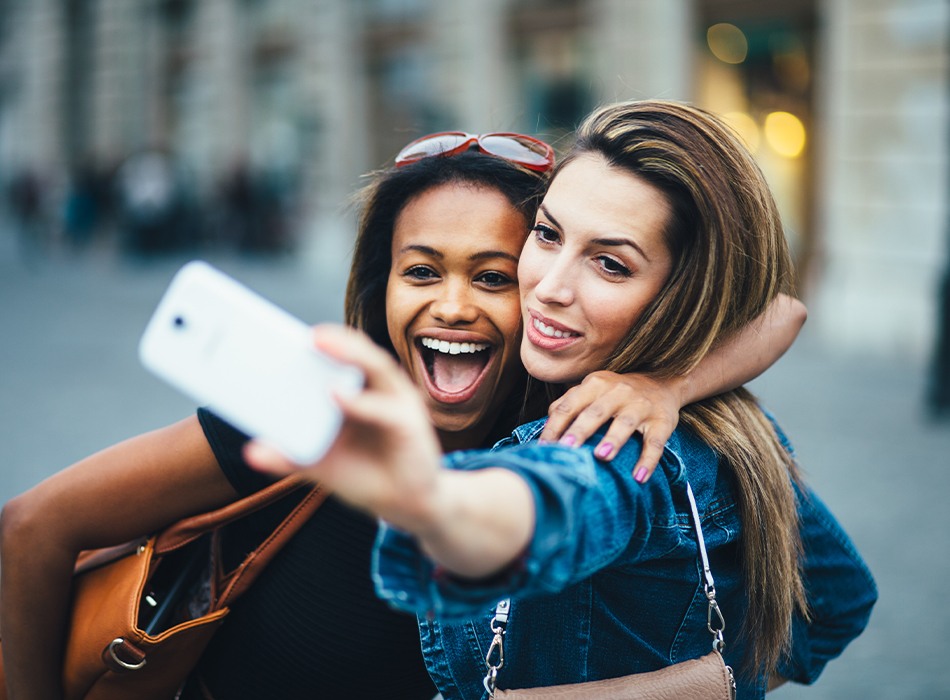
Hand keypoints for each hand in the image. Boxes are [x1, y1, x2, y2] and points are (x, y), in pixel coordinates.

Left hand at [245, 325, 444, 532]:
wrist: (408, 506)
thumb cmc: (366, 476)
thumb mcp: (321, 465)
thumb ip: (291, 456)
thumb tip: (251, 451)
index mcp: (360, 392)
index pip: (341, 358)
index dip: (319, 343)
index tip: (285, 332)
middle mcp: (381, 390)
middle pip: (360, 353)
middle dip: (335, 339)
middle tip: (306, 333)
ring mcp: (398, 404)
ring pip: (378, 368)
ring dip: (350, 353)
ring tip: (319, 343)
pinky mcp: (410, 426)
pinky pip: (385, 410)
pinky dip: (361, 402)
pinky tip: (337, 397)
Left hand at [539, 371, 682, 482]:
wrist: (663, 382)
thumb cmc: (616, 393)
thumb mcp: (593, 389)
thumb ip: (569, 403)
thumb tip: (545, 427)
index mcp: (596, 384)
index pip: (570, 404)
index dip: (555, 426)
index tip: (544, 448)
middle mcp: (618, 392)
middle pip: (596, 412)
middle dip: (580, 430)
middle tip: (567, 448)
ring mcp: (641, 406)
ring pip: (626, 423)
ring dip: (614, 439)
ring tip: (602, 456)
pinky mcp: (662, 421)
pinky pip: (655, 442)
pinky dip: (648, 460)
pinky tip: (639, 477)